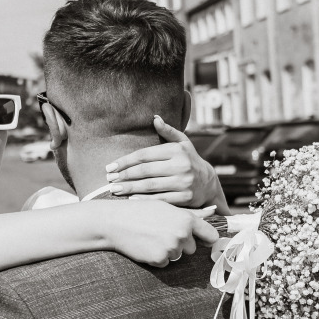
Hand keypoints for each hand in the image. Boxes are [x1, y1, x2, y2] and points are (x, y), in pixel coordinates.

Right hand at [96, 200, 219, 267]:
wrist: (116, 221)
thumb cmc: (142, 211)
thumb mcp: (168, 207)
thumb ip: (193, 214)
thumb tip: (215, 210)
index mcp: (187, 219)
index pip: (210, 235)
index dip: (208, 239)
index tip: (204, 240)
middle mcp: (182, 234)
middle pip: (193, 248)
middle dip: (181, 244)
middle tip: (163, 233)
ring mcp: (171, 248)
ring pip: (178, 256)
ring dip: (168, 250)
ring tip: (152, 237)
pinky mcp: (159, 259)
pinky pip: (165, 263)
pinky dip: (157, 257)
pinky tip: (146, 245)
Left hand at [104, 116, 225, 207]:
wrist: (208, 183)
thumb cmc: (189, 160)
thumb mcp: (182, 143)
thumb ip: (168, 131)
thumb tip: (154, 118)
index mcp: (177, 150)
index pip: (145, 155)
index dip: (126, 160)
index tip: (111, 166)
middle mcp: (181, 165)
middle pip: (145, 170)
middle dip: (125, 175)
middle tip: (109, 179)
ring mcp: (183, 182)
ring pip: (150, 185)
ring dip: (130, 188)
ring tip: (115, 189)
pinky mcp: (185, 198)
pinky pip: (160, 199)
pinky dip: (144, 200)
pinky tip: (131, 199)